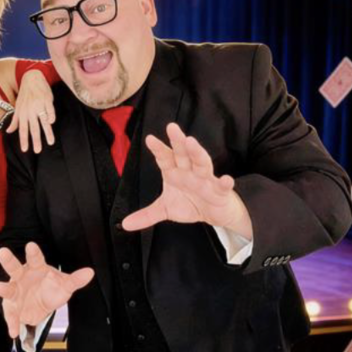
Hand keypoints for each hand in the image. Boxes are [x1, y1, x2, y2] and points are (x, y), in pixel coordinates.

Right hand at [0, 242, 93, 337]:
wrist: (41, 306)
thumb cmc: (51, 289)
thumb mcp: (65, 286)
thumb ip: (75, 280)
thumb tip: (90, 272)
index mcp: (35, 268)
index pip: (35, 259)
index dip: (33, 252)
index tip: (31, 245)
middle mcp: (22, 277)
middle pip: (14, 267)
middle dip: (8, 260)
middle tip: (2, 252)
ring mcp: (15, 292)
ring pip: (8, 289)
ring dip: (3, 288)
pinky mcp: (12, 307)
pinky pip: (12, 315)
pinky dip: (13, 323)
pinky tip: (14, 331)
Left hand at [7, 70, 55, 152]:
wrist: (31, 78)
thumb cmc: (25, 95)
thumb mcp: (17, 107)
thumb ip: (14, 120)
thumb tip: (9, 132)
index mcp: (22, 113)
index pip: (22, 129)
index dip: (24, 140)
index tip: (25, 150)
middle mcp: (30, 110)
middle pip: (33, 128)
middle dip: (35, 140)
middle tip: (38, 151)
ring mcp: (39, 105)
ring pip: (43, 121)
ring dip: (47, 132)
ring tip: (50, 142)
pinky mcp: (47, 100)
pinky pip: (49, 110)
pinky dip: (51, 116)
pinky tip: (52, 123)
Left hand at [121, 123, 251, 239]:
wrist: (214, 214)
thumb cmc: (190, 203)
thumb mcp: (166, 209)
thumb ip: (146, 215)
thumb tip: (125, 224)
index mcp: (175, 172)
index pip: (165, 158)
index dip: (158, 149)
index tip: (149, 139)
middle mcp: (189, 172)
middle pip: (183, 154)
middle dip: (177, 141)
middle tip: (171, 127)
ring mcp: (205, 180)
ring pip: (201, 163)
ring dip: (197, 153)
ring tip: (191, 142)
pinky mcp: (220, 191)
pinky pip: (222, 186)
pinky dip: (225, 183)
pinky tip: (227, 180)